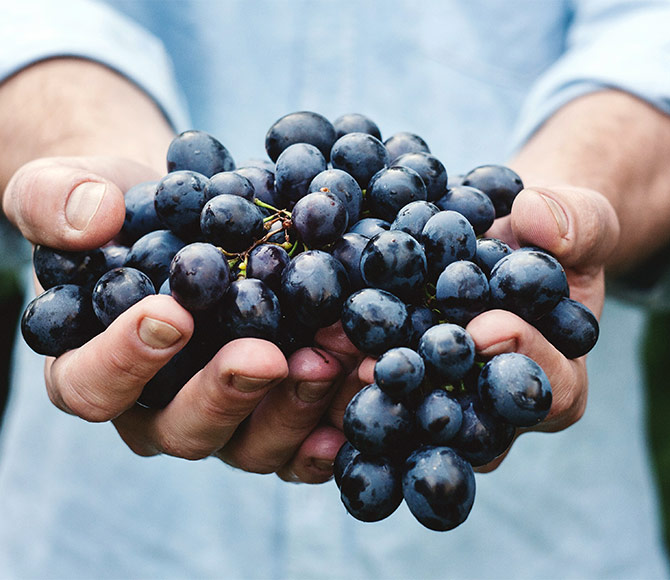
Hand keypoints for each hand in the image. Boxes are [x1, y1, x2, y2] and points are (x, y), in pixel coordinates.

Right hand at [3, 156, 352, 482]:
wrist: (190, 218)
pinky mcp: (276, 414)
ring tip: (337, 357)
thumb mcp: (72, 188)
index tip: (171, 314)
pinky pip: (305, 442)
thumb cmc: (125, 211)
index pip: (93, 385)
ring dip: (297, 406)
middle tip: (267, 356)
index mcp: (94, 368)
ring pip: (253, 443)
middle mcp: (158, 409)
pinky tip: (367, 389)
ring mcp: (225, 419)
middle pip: (183, 429)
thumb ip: (56, 199)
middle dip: (227, 393)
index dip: (125, 360)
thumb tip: (92, 219)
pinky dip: (337, 423)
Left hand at [358, 185, 619, 470]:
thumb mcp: (581, 220)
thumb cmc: (550, 237)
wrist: (504, 240)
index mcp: (556, 379)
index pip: (550, 390)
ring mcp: (446, 401)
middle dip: (430, 393)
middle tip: (387, 366)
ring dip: (374, 394)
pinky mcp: (403, 385)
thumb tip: (537, 220)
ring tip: (336, 361)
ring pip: (414, 419)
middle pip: (471, 423)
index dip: (523, 360)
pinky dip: (346, 372)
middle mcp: (497, 408)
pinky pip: (378, 391)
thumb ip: (577, 223)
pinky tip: (311, 352)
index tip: (486, 326)